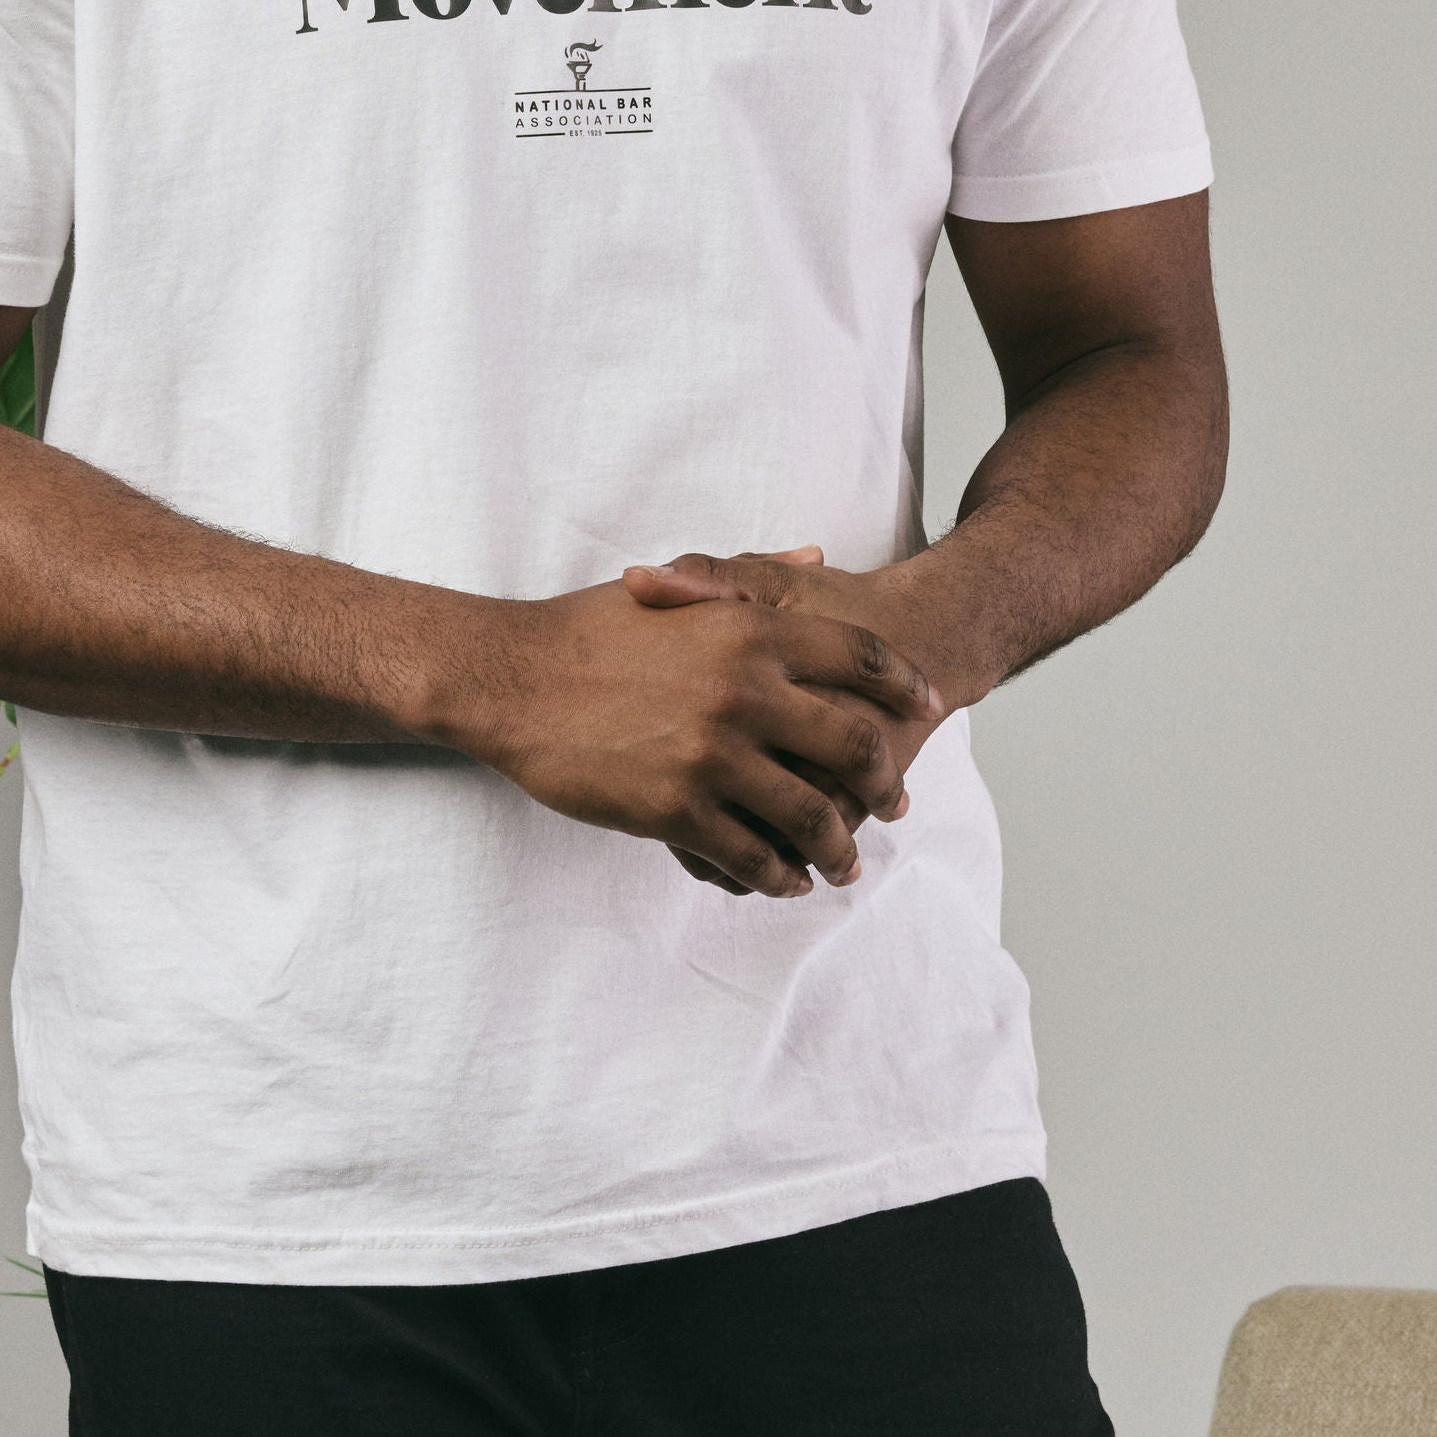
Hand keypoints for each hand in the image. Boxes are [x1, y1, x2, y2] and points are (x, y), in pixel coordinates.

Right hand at [469, 574, 942, 902]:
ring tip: (844, 865)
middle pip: (853, 745)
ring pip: (810, 816)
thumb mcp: (679, 586)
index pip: (857, 657)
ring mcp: (713, 755)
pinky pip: (751, 857)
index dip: (902, 686)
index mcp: (749, 629)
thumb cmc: (589, 629)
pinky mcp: (676, 809)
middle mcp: (744, 690)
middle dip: (883, 783)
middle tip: (893, 805)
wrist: (510, 678)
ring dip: (837, 849)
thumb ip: (755, 575)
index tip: (925, 709)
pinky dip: (777, 876)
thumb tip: (817, 554)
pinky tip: (783, 881)